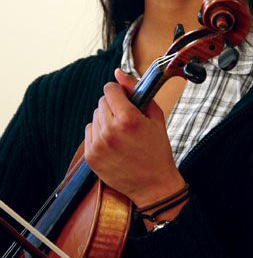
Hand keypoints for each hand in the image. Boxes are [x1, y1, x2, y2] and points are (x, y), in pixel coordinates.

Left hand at [84, 68, 184, 207]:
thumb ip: (136, 89)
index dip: (119, 91)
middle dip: (113, 104)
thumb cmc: (158, 148)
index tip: (125, 98)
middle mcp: (110, 131)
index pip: (110, 89)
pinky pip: (89, 131)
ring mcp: (98, 145)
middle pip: (101, 102)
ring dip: (106, 118)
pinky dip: (99, 132)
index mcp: (128, 119)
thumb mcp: (155, 115)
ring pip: (95, 116)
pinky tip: (113, 141)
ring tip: (121, 131)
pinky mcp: (91, 156)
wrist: (154, 185)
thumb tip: (117, 71)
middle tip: (126, 118)